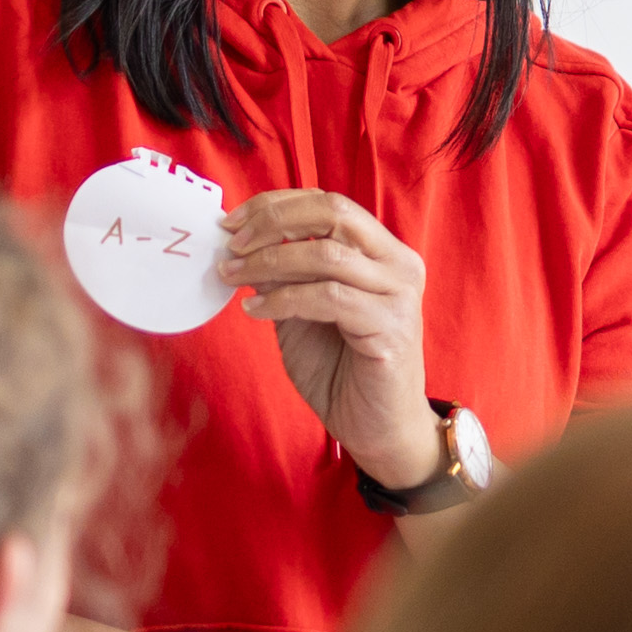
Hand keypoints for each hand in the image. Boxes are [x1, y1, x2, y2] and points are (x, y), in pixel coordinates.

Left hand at [219, 189, 437, 487]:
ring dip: (269, 262)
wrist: (378, 428)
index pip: (329, 203)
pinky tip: (255, 310)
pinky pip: (328, 298)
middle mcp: (399, 265)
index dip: (276, 205)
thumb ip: (284, 276)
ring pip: (327, 255)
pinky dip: (283, 300)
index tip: (232, 221)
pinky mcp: (391, 329)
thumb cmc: (343, 371)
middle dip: (274, 222)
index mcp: (383, 252)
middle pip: (334, 212)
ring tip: (234, 276)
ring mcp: (399, 296)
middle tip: (233, 243)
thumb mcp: (303, 312)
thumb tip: (242, 243)